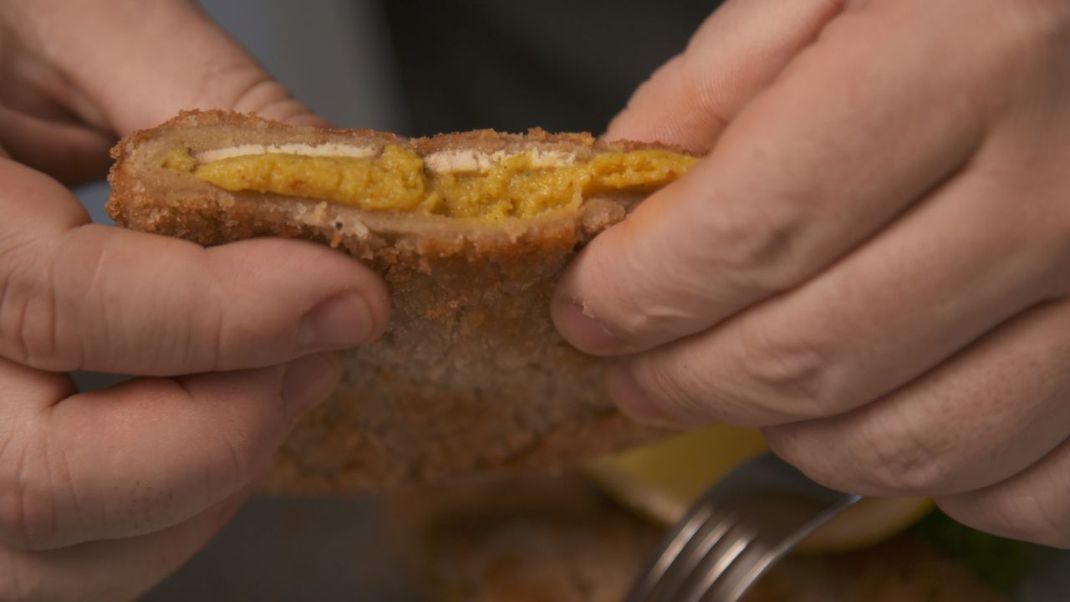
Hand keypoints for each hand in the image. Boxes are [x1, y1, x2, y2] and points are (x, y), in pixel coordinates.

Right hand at [0, 1, 388, 598]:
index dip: (229, 315)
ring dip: (209, 484)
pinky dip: (168, 516)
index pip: (60, 307)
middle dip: (227, 428)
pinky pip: (64, 555)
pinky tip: (220, 421)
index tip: (348, 293)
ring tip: (283, 377)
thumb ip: (204, 104)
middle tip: (321, 344)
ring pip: (57, 550)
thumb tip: (347, 191)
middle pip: (45, 479)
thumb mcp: (76, 18)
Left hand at [554, 0, 1069, 547]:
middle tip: (637, 366)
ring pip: (904, 444)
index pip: (755, 231)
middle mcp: (1059, 196)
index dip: (642, 293)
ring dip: (786, 433)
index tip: (590, 307)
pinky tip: (875, 409)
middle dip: (683, 378)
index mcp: (974, 62)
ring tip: (745, 382)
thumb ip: (727, 77)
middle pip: (811, 356)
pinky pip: (1018, 491)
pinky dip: (919, 474)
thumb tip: (627, 182)